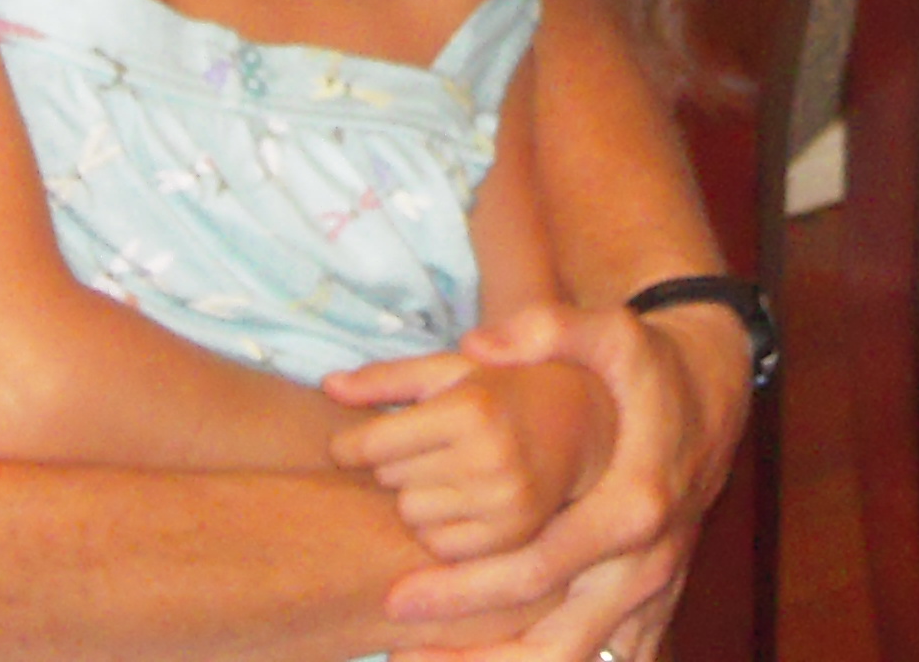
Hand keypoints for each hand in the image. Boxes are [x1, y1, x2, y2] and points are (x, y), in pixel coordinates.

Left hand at [327, 347, 615, 561]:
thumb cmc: (509, 386)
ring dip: (416, 499)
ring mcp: (505, 503)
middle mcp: (490, 457)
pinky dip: (441, 529)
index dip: (353, 445)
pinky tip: (462, 501)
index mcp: (472, 406)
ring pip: (412, 518)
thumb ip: (390, 376)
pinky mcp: (514, 538)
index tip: (351, 444)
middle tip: (421, 449)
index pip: (373, 445)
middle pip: (390, 482)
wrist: (591, 422)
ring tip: (445, 472)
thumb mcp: (454, 368)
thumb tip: (327, 386)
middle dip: (394, 466)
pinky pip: (442, 549)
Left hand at [377, 297, 743, 661]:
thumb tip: (476, 343)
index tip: (399, 595)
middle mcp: (645, 563)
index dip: (465, 590)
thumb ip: (547, 330)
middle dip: (475, 661)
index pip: (537, 570)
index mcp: (631, 507)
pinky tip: (483, 659)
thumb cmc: (655, 364)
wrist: (717, 389)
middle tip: (401, 652)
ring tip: (425, 660)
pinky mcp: (653, 597)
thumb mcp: (613, 331)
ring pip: (575, 661)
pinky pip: (600, 656)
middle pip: (556, 647)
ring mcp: (653, 588)